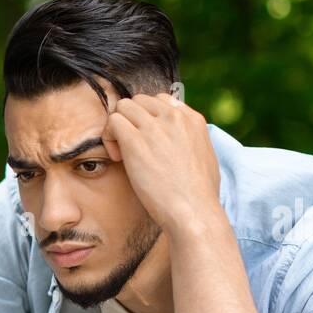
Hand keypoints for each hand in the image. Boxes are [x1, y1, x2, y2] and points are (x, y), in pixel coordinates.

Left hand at [103, 93, 222, 233]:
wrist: (194, 211)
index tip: (148, 143)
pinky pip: (113, 121)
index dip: (148, 120)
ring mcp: (155, 127)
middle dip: (131, 121)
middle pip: (140, 101)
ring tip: (122, 154)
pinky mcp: (136, 140)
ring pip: (123, 106)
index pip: (162, 101)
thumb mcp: (204, 159)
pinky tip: (117, 158)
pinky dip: (109, 137)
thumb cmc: (199, 196)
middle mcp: (175, 117)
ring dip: (117, 127)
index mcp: (192, 120)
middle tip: (130, 149)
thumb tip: (181, 145)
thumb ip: (191, 143)